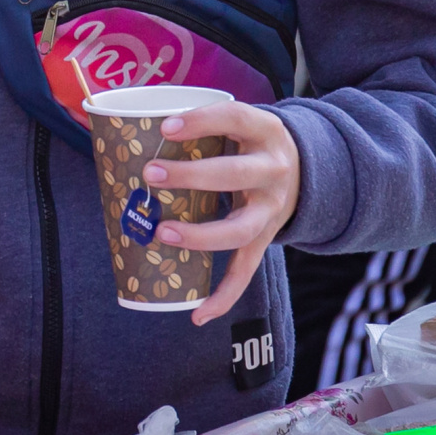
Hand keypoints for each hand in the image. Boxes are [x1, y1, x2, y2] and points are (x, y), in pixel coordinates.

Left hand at [141, 101, 300, 325]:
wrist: (307, 169)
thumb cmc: (250, 142)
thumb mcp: (239, 123)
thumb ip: (200, 124)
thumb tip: (128, 126)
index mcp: (264, 131)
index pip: (235, 120)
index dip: (201, 122)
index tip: (165, 128)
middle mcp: (273, 170)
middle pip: (236, 174)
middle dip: (192, 176)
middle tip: (150, 174)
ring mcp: (272, 208)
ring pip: (241, 228)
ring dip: (201, 235)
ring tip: (163, 233)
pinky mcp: (266, 238)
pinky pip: (246, 270)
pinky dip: (224, 296)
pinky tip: (198, 315)